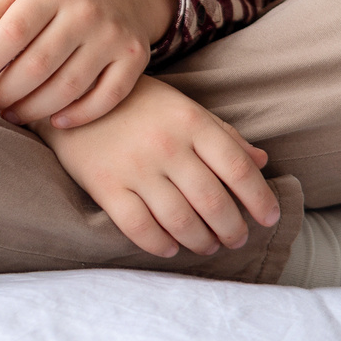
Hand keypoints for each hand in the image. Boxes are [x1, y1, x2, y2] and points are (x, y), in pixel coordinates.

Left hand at [0, 0, 177, 127]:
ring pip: (69, 87)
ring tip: (12, 114)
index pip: (12, 32)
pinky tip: (56, 121)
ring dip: (34, 109)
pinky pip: (107, 97)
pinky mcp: (135, 58)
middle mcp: (85, 11)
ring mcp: (113, 36)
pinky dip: (80, 115)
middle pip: (38, 65)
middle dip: (6, 92)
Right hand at [37, 75, 278, 257]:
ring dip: (201, 242)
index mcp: (191, 121)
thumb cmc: (138, 103)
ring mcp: (135, 167)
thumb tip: (261, 161)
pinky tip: (171, 247)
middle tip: (236, 239)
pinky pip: (140, 229)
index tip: (269, 217)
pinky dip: (161, 245)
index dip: (260, 198)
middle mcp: (166, 145)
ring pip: (180, 221)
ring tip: (207, 245)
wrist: (72, 94)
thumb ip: (223, 134)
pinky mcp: (106, 186)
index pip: (238, 168)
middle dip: (232, 229)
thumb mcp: (184, 107)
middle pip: (213, 202)